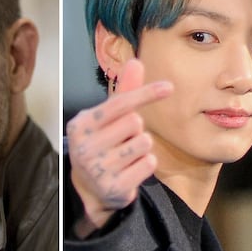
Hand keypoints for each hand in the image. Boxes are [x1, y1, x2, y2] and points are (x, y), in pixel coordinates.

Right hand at [66, 59, 171, 237]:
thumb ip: (124, 92)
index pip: (120, 103)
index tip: (169, 87)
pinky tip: (131, 169)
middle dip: (136, 129)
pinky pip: (149, 163)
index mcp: (82, 124)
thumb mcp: (108, 118)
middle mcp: (85, 146)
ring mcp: (98, 169)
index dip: (146, 93)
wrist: (91, 188)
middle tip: (122, 140)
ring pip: (144, 143)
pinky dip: (146, 164)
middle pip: (135, 122)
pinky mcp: (114, 187)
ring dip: (142, 147)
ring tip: (126, 155)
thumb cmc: (102, 144)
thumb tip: (135, 62)